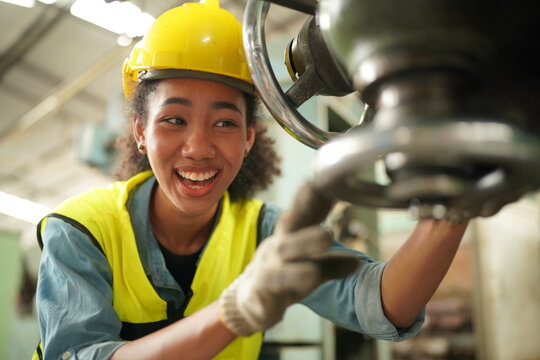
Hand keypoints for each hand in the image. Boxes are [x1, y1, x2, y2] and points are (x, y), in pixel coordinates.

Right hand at [219, 182, 359, 335]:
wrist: (249, 303)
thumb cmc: (282, 279)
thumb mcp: (309, 270)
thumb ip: (331, 264)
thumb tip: (356, 262)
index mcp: (290, 236)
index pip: (306, 211)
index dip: (317, 194)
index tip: (331, 175)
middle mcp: (279, 244)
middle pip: (292, 220)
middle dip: (305, 203)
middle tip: (321, 187)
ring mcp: (269, 263)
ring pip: (287, 249)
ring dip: (306, 241)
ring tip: (328, 235)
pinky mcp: (265, 286)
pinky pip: (280, 280)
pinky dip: (296, 277)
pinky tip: (312, 275)